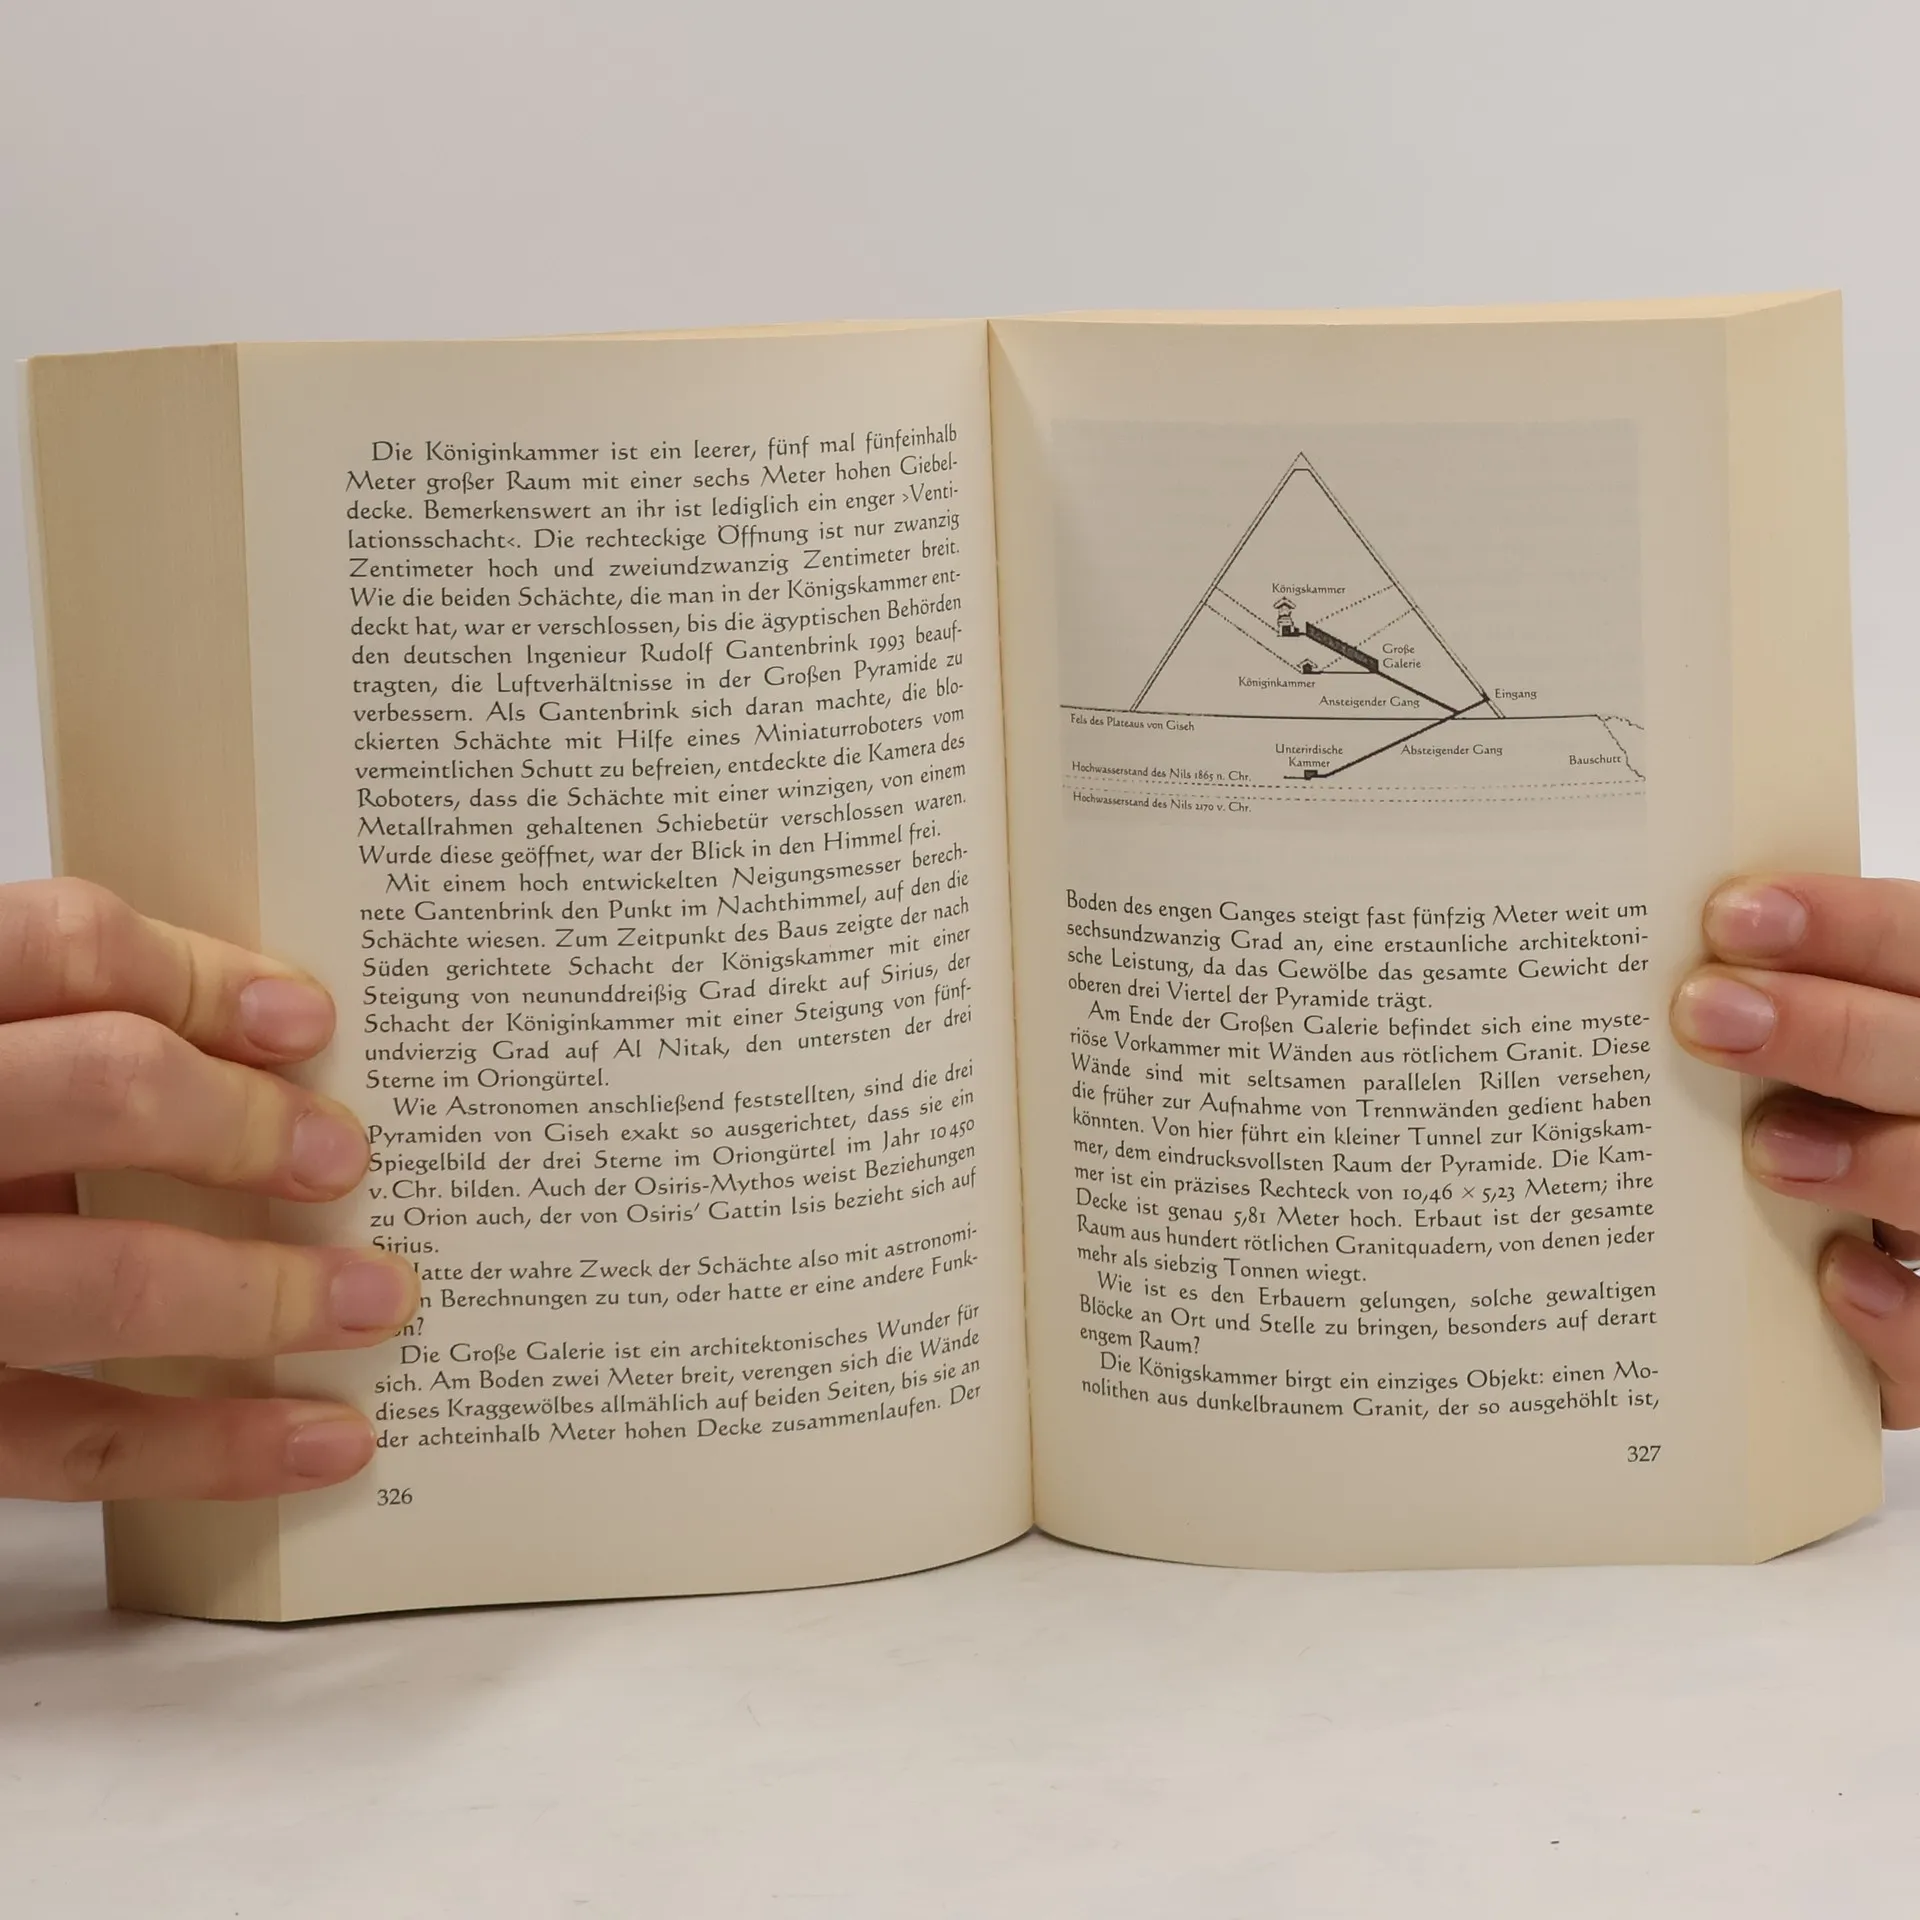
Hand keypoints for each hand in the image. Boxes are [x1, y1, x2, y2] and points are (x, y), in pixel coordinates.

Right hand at [0, 880, 414, 1498]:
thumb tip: (270, 1033)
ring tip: (380, 1299)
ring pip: (97, 1282)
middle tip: (345, 1156)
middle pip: (101, 1089)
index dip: (200, 974)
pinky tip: (323, 1443)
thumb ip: (50, 1025)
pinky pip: (67, 1437)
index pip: (60, 943)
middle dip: (247, 1123)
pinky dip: (210, 1446)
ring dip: (265, 1296)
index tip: (307, 1021)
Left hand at [1672, 873, 1919, 1426]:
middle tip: (1702, 1014)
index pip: (1917, 945)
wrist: (1899, 1286)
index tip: (1730, 915)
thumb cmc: (1805, 1119)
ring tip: (1765, 1149)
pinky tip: (1835, 1277)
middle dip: (1826, 1030)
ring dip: (1867, 1161)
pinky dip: (1901, 1309)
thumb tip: (1642, 969)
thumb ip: (1762, 1007)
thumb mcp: (1797, 1052)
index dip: (1844, 924)